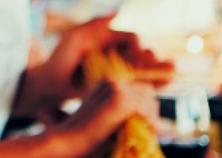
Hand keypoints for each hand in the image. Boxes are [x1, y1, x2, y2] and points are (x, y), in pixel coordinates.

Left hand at [43, 17, 173, 99]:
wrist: (48, 85)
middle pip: (142, 55)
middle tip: (166, 63)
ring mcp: (119, 71)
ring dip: (159, 71)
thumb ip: (95, 24)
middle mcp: (117, 54)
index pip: (131, 39)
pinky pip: (137, 85)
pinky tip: (165, 85)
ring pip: (144, 70)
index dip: (138, 44)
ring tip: (172, 74)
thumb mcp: (75, 37)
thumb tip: (118, 12)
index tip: (140, 50)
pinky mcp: (117, 88)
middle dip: (155, 59)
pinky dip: (152, 84)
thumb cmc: (59, 59)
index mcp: (109, 39)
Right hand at [44, 78, 160, 155]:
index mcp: (107, 82)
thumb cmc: (86, 135)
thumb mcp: (107, 116)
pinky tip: (146, 134)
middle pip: (148, 93)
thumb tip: (153, 117)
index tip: (145, 125)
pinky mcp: (121, 100)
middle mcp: (112, 80)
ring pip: (150, 101)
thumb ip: (124, 111)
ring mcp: (116, 89)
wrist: (68, 141)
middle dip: (150, 111)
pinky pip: (148, 112)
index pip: (140, 89)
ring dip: (151, 118)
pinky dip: (151, 124)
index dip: (145, 107)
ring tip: (145, 133)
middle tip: (148, 129)